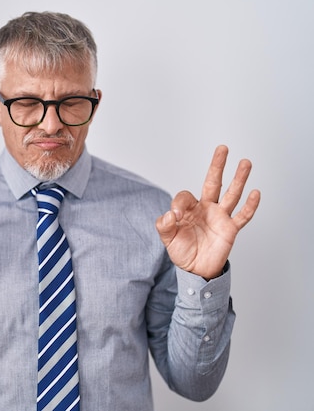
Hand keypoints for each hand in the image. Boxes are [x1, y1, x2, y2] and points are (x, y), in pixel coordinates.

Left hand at [155, 145, 260, 279]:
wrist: (196, 270)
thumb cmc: (182, 252)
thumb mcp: (167, 239)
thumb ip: (164, 226)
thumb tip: (170, 215)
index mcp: (189, 209)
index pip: (185, 196)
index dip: (180, 204)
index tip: (177, 217)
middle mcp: (206, 209)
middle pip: (213, 182)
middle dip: (217, 166)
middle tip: (222, 149)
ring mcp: (220, 218)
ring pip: (231, 194)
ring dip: (239, 179)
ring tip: (245, 162)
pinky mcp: (230, 229)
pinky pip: (242, 216)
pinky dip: (249, 206)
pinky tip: (255, 193)